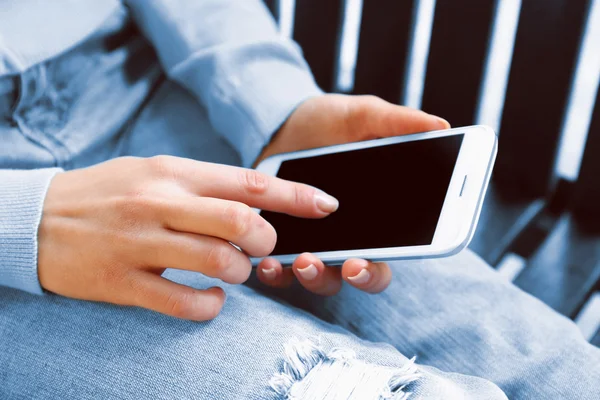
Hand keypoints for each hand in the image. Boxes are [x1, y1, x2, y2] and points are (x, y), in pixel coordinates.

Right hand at [38, 156, 337, 320]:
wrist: (36, 219)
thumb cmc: (107, 192)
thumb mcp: (154, 171)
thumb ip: (203, 184)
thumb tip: (257, 201)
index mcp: (173, 172)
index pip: (248, 181)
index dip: (295, 195)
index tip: (327, 205)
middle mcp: (160, 204)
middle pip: (240, 221)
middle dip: (267, 240)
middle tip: (264, 247)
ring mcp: (140, 243)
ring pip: (217, 262)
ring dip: (241, 273)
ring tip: (235, 271)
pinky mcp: (123, 282)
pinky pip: (184, 302)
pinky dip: (210, 305)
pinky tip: (210, 298)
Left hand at [255, 94, 449, 294]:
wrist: (278, 122)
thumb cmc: (327, 122)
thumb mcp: (361, 116)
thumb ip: (396, 122)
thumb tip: (441, 126)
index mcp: (375, 215)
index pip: (389, 255)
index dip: (378, 269)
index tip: (364, 263)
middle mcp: (347, 237)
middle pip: (358, 276)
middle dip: (355, 278)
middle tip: (347, 266)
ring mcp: (313, 242)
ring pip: (320, 278)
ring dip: (314, 276)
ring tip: (302, 260)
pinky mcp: (280, 241)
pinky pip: (279, 271)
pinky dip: (274, 273)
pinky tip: (265, 263)